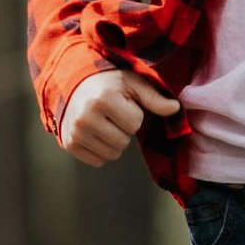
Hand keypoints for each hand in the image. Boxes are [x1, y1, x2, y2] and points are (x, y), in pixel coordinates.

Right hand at [59, 67, 180, 165]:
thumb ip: (154, 97)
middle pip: (123, 142)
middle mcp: (85, 117)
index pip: (134, 124)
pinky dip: (101, 150)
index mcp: (103, 99)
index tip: (122, 103)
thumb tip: (176, 109)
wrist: (73, 85)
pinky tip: (95, 133)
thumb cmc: (108, 83)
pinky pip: (97, 161)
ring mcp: (75, 132)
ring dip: (113, 142)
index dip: (133, 114)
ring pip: (112, 154)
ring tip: (104, 123)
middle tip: (112, 114)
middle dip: (123, 129)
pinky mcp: (69, 144)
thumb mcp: (132, 83)